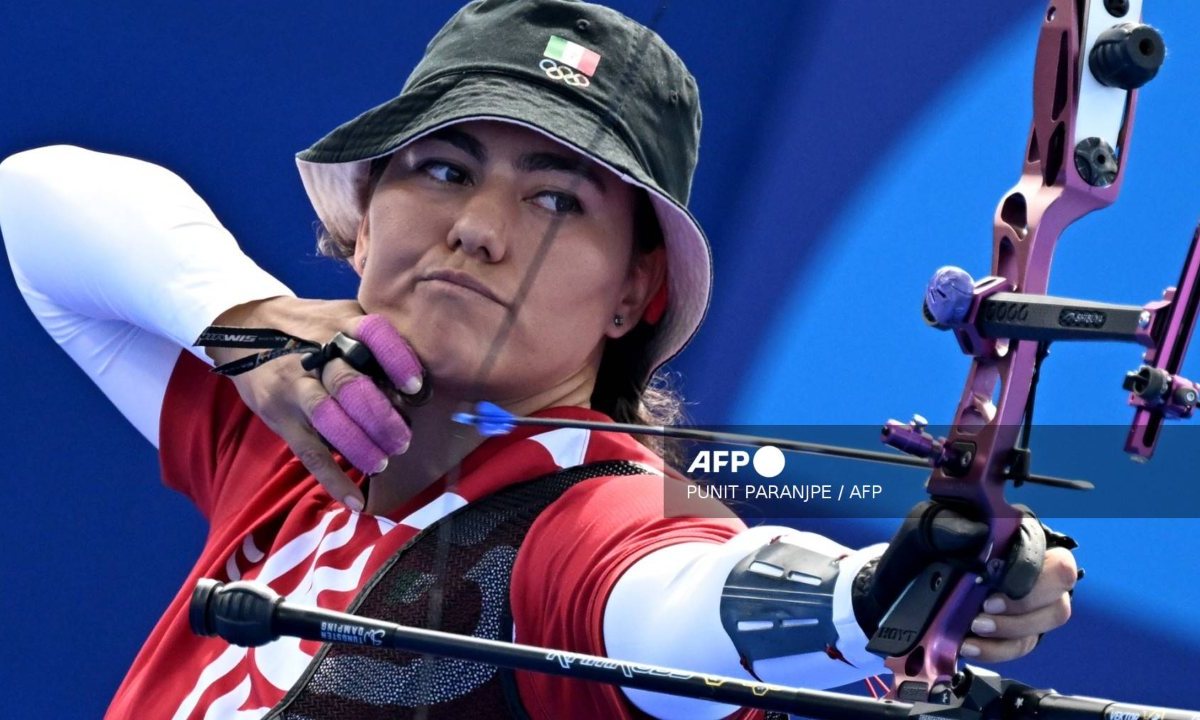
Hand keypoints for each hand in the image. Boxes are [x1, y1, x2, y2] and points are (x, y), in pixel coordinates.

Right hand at [207, 296, 423, 509]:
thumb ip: (375, 342)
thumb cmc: (313, 327)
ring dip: (359, 445)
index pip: (373, 336)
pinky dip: (333, 479)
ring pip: (327, 418)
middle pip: (350, 384)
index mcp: (341, 324)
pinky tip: (355, 500)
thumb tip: (417, 385)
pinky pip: (309, 452)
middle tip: (403, 440)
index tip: (415, 387)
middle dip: (380, 417)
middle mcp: (317, 353)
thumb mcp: (344, 316)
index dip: (397, 360)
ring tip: (383, 463)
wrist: (248, 326)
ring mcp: (295, 386)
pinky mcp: (280, 417)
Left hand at [854, 502, 1077, 662]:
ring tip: (973, 628)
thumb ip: (950, 526)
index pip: (1050, 554)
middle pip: (1060, 588)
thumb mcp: (927, 530)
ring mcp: (1029, 601)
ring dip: (1011, 629)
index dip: (1028, 573)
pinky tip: (968, 644)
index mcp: (1018, 537)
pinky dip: (995, 650)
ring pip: (1049, 619)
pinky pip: (1022, 645)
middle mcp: (1033, 568)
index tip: (993, 586)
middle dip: (1024, 605)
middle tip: (986, 610)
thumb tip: (975, 532)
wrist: (898, 586)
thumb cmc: (919, 553)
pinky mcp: (1017, 630)